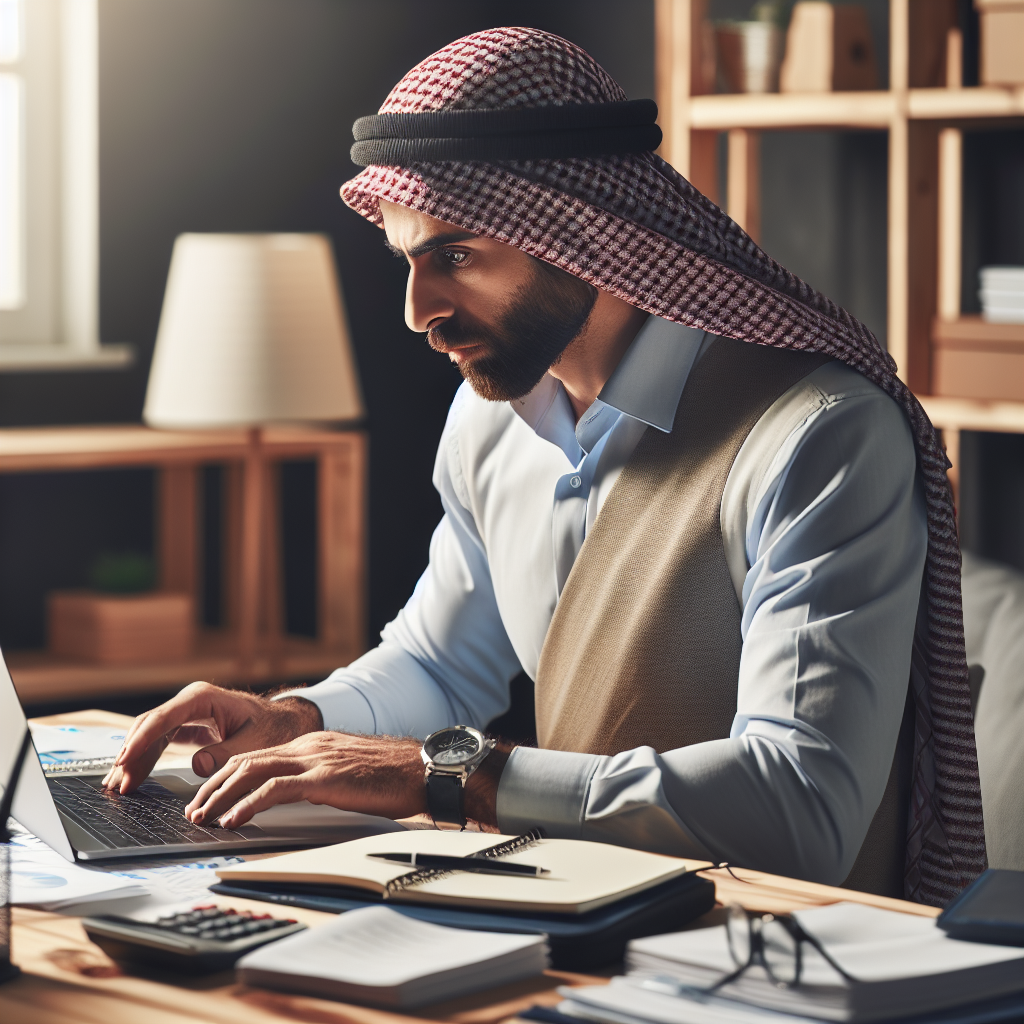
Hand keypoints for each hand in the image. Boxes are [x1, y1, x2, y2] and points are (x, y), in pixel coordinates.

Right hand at [102, 681, 322, 793]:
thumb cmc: (273, 728)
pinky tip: (134, 775)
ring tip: (118, 786)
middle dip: (131, 754)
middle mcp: (190, 701)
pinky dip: (146, 758)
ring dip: (134, 759)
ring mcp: (186, 712)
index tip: (124, 761)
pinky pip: (160, 741)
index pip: (163, 718)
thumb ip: (226, 752)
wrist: (284, 722)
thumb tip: (197, 765)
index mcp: (202, 698)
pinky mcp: (188, 725)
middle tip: (117, 783)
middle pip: (150, 726)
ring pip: (150, 734)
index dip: (141, 741)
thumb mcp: (254, 741)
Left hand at [184, 732, 427, 827]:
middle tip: (194, 811)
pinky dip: (249, 804)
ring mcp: (316, 759)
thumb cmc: (393, 775)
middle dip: (213, 787)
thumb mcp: (347, 771)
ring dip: (222, 796)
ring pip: (253, 771)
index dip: (226, 776)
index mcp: (313, 743)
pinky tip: (234, 820)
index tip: (208, 797)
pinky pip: (276, 789)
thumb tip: (296, 794)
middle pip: (246, 761)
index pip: (257, 756)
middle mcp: (309, 745)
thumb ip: (319, 776)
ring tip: (203, 818)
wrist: (422, 768)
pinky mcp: (325, 778)